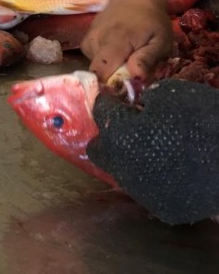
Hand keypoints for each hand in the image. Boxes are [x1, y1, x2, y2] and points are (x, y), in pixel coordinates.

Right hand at [82, 0, 173, 82]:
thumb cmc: (152, 20)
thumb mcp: (160, 40)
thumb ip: (148, 59)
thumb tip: (136, 78)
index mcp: (115, 42)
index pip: (100, 72)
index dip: (110, 87)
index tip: (124, 91)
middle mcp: (95, 41)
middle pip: (99, 74)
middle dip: (114, 80)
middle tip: (133, 73)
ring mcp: (87, 40)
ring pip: (97, 68)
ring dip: (111, 69)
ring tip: (127, 58)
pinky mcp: (85, 41)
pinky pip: (94, 60)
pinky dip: (105, 62)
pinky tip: (117, 52)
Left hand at [86, 80, 218, 224]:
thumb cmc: (203, 121)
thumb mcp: (173, 93)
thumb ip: (147, 96)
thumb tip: (141, 103)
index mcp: (118, 135)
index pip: (101, 112)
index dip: (109, 103)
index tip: (115, 99)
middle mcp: (121, 166)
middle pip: (98, 149)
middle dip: (108, 136)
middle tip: (127, 127)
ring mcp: (140, 191)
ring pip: (120, 172)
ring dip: (128, 159)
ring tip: (151, 149)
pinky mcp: (160, 208)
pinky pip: (145, 190)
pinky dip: (151, 178)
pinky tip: (168, 170)